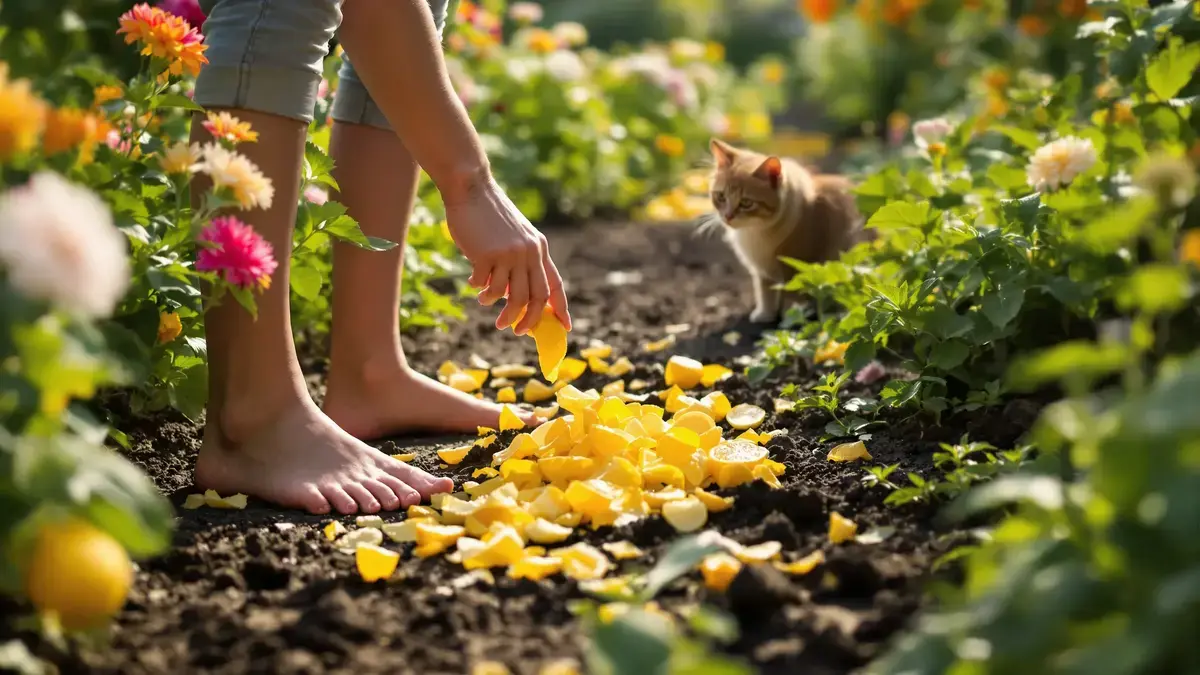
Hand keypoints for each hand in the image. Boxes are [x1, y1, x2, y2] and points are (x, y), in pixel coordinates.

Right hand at [443, 174, 570, 335]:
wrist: (471, 188)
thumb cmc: (490, 216)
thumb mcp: (515, 236)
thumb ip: (521, 261)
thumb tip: (518, 297)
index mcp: (539, 248)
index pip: (554, 284)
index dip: (561, 308)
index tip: (564, 327)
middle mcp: (529, 252)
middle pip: (535, 298)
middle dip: (527, 320)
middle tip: (515, 330)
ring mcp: (509, 254)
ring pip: (509, 296)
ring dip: (497, 307)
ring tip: (485, 303)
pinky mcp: (487, 255)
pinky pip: (486, 285)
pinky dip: (479, 290)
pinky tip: (474, 283)